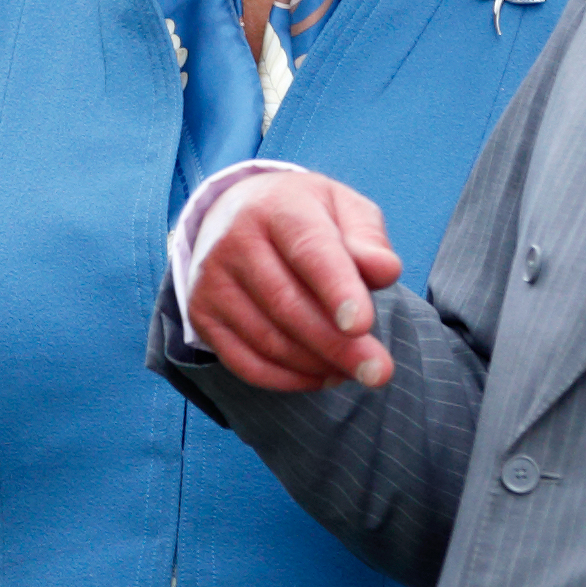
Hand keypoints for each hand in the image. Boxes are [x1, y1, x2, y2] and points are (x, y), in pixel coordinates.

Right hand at [185, 171, 403, 393]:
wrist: (237, 212)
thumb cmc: (305, 217)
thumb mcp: (345, 211)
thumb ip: (368, 240)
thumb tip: (384, 271)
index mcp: (277, 206)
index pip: (309, 250)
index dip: (336, 289)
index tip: (363, 326)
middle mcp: (234, 240)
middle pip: (287, 304)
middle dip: (338, 346)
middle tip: (379, 373)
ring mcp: (211, 280)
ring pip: (268, 340)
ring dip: (317, 365)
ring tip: (355, 370)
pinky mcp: (201, 314)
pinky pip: (245, 363)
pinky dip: (287, 380)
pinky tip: (320, 375)